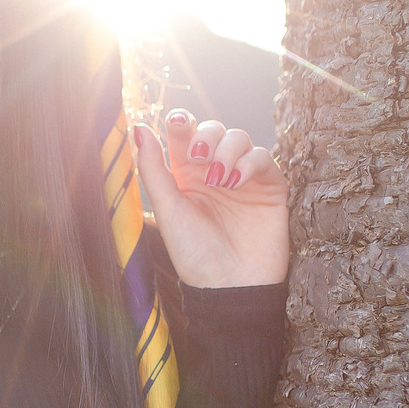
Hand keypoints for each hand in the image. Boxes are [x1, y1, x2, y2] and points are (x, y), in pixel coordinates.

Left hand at [133, 111, 288, 289]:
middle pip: (213, 129)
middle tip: (198, 159)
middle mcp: (214, 172)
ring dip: (227, 151)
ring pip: (239, 138)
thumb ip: (153, 169)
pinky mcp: (269, 186)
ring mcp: (243, 178)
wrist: (231, 285)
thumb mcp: (168, 210)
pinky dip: (250, 162)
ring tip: (219, 179)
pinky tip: (236, 182)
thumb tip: (139, 128)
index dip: (182, 122)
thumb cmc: (194, 254)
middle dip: (206, 136)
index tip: (178, 123)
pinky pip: (262, 158)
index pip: (184, 135)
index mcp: (185, 175)